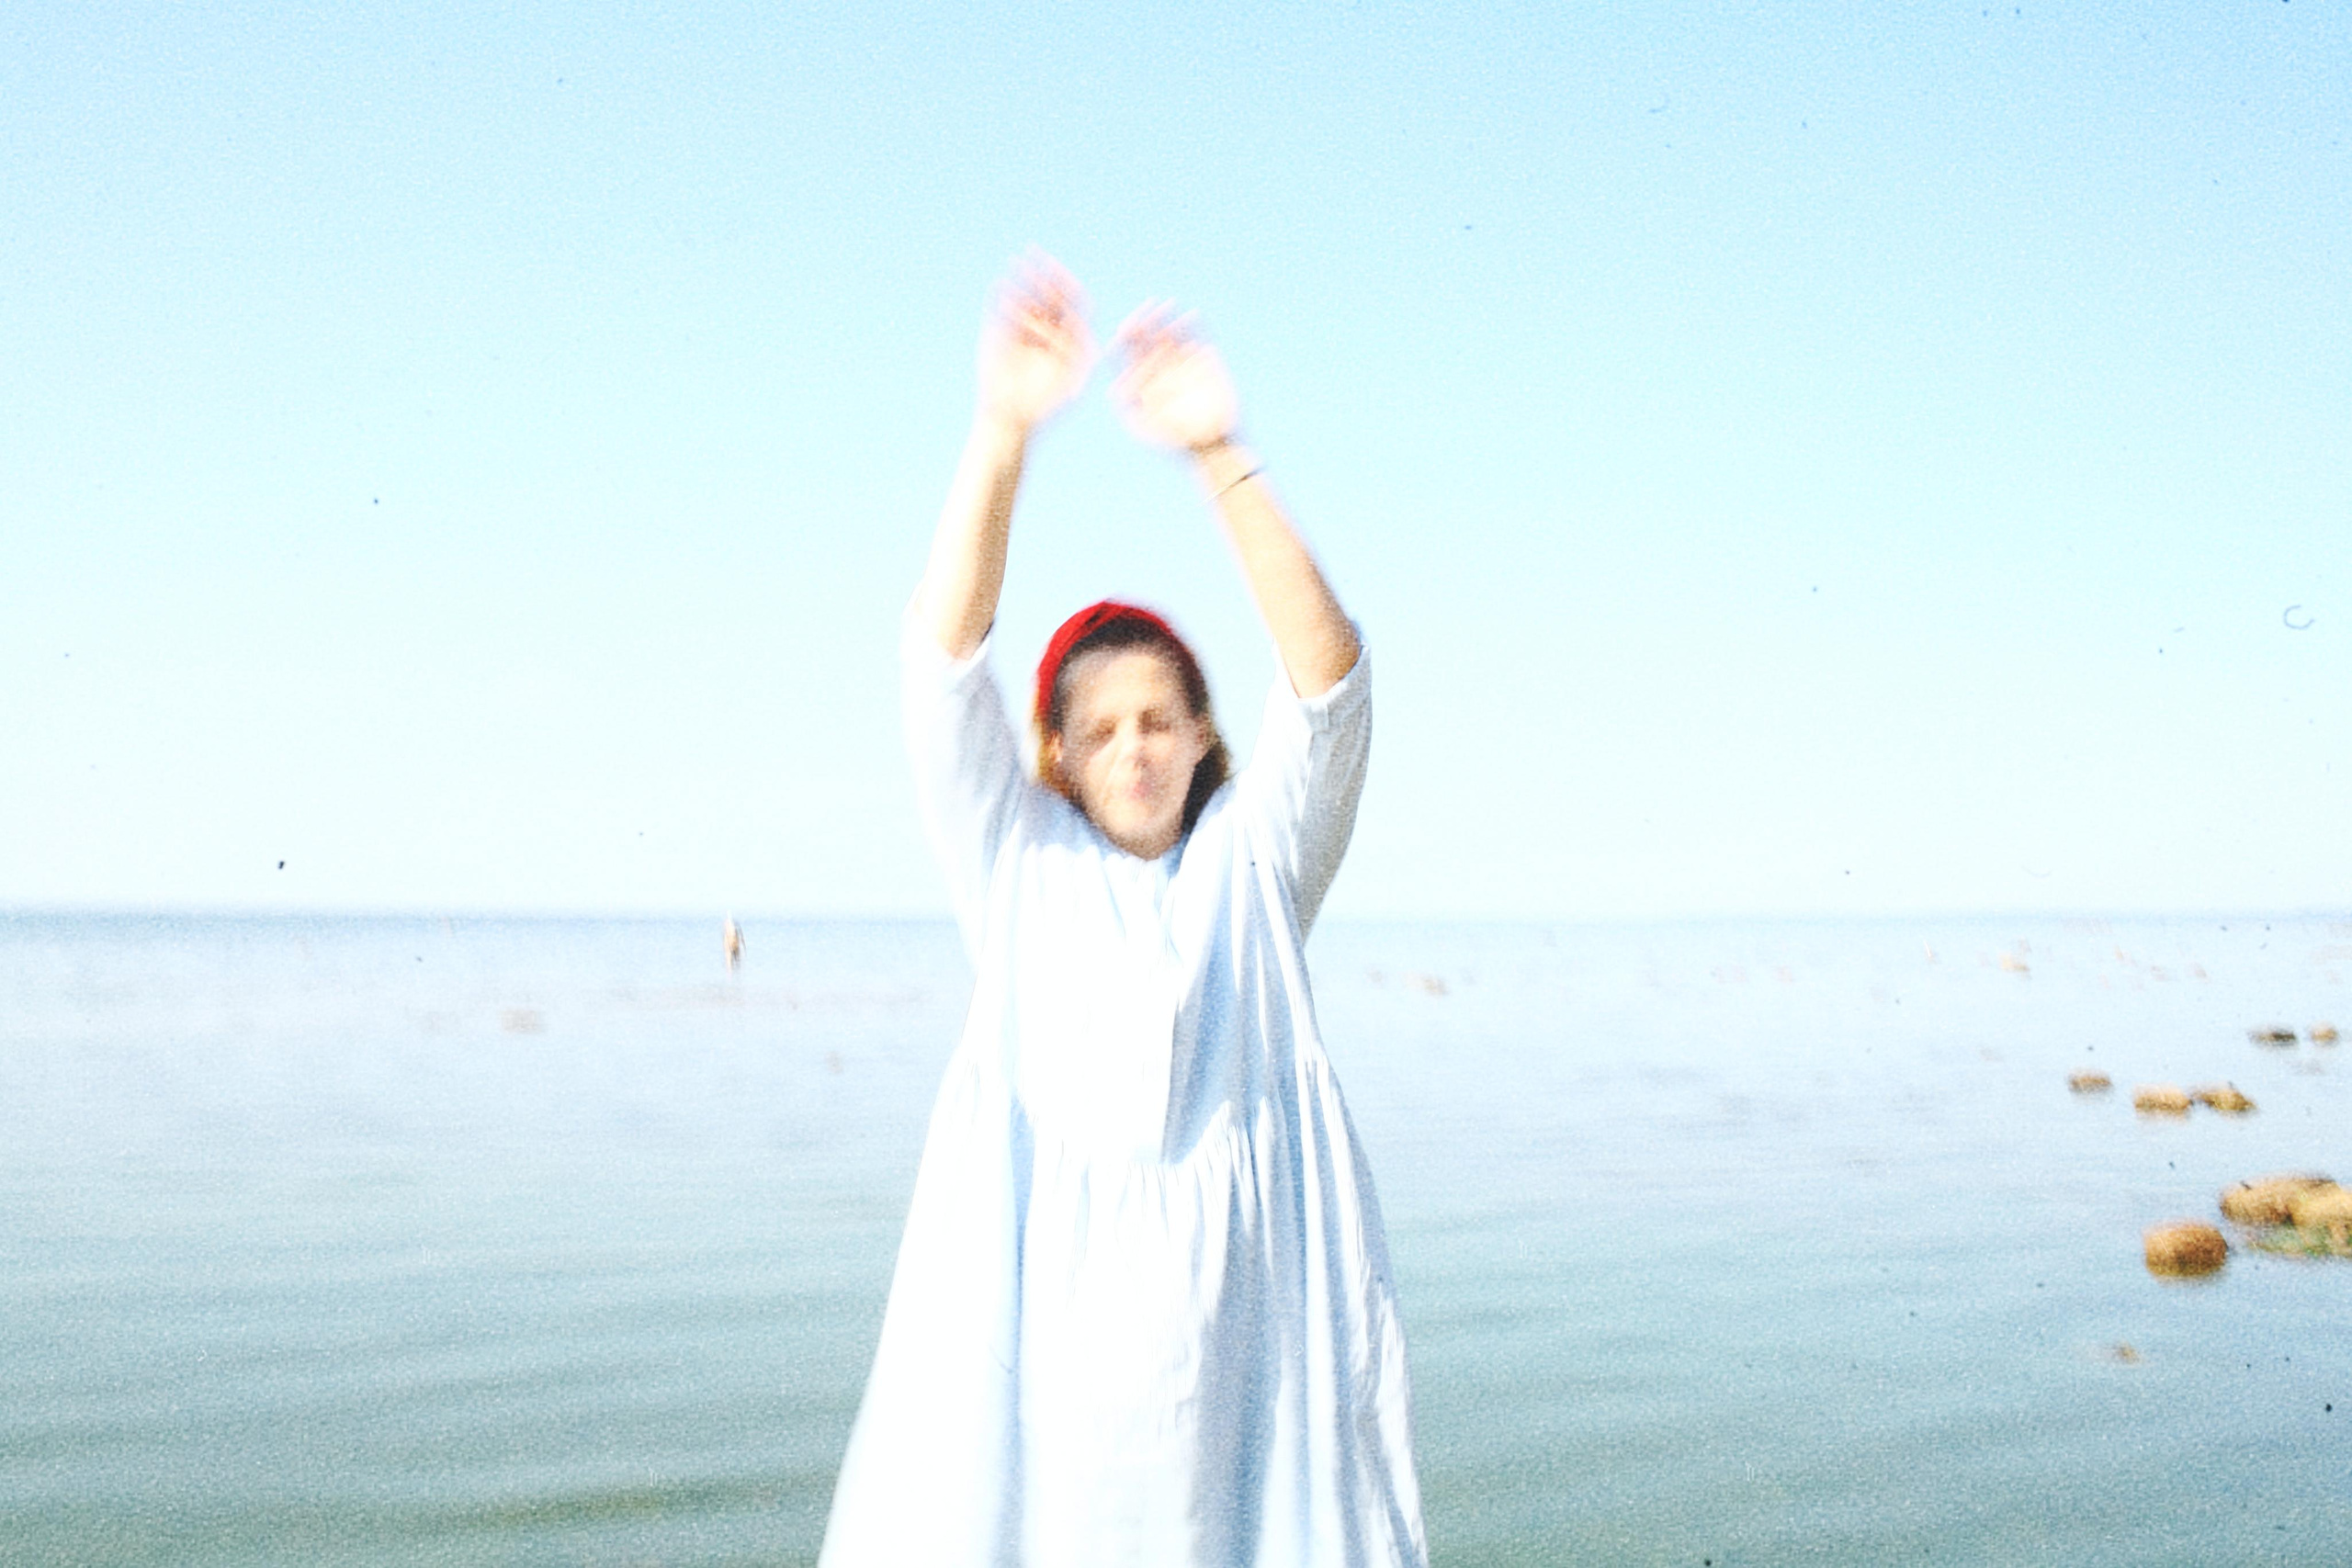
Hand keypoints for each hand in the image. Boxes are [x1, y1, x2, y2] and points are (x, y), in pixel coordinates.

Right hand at [975, 250, 1094, 433]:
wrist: (1011, 418)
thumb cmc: (1044, 409)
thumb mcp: (1069, 391)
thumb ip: (1082, 370)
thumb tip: (1097, 352)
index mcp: (1069, 337)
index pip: (1072, 303)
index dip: (1067, 285)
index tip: (1062, 272)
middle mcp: (1049, 330)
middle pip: (1049, 295)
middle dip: (1043, 273)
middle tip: (1036, 251)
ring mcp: (1025, 330)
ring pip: (1026, 298)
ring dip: (1021, 278)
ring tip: (1017, 260)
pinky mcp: (1002, 334)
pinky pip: (1002, 310)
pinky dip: (1001, 297)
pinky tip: (1000, 284)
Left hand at [1112, 302, 1240, 452]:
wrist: (1209, 441)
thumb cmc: (1175, 440)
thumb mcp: (1147, 429)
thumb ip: (1129, 410)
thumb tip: (1113, 389)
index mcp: (1140, 377)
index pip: (1127, 350)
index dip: (1126, 336)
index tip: (1127, 326)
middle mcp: (1157, 364)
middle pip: (1147, 336)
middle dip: (1146, 320)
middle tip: (1148, 306)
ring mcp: (1179, 359)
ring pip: (1169, 332)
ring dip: (1167, 317)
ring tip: (1169, 304)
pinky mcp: (1201, 358)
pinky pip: (1196, 337)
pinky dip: (1193, 324)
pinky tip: (1193, 314)